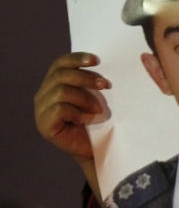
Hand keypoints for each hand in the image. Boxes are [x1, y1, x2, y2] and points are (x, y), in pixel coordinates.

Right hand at [34, 52, 108, 194]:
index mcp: (53, 84)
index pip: (59, 63)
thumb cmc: (101, 121)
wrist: (100, 149)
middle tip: (106, 86)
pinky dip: (75, 112)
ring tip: (98, 110)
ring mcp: (40, 111)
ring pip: (61, 91)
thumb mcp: (97, 96)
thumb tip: (109, 59)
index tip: (97, 60)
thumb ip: (94, 79)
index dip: (76, 58)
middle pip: (61, 75)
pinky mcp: (44, 126)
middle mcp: (43, 95)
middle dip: (86, 78)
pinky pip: (59, 109)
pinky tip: (84, 120)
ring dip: (85, 98)